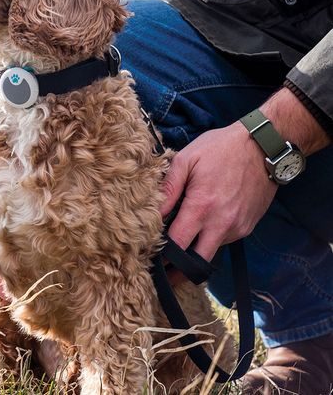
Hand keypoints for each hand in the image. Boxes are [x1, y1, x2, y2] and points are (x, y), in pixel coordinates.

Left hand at [159, 121, 277, 262]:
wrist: (264, 147)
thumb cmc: (220, 149)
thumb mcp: (187, 159)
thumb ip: (169, 187)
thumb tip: (154, 212)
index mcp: (202, 207)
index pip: (178, 245)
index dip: (162, 255)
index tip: (151, 256)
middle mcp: (222, 224)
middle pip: (197, 262)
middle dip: (179, 268)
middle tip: (163, 267)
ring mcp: (238, 228)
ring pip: (211, 251)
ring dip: (196, 249)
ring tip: (182, 236)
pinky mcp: (248, 227)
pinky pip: (224, 240)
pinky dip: (211, 237)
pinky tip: (204, 222)